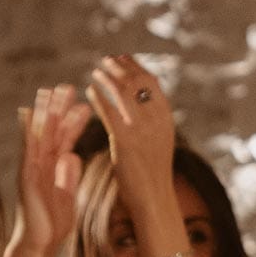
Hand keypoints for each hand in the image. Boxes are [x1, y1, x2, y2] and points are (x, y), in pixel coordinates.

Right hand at [12, 84, 92, 254]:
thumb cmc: (51, 222)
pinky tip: (29, 114)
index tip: (84, 103)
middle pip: (51, 130)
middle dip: (58, 108)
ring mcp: (32, 168)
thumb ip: (68, 176)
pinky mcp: (27, 176)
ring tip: (50, 91)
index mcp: (53, 168)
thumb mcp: (67, 195)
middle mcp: (40, 164)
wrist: (38, 244)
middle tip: (67, 86)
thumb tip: (73, 156)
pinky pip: (28, 150)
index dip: (73, 121)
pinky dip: (28, 131)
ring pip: (39, 134)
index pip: (65, 139)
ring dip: (44, 112)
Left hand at [87, 55, 175, 215]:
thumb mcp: (161, 139)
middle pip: (137, 81)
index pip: (152, 81)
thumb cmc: (155, 172)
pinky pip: (108, 111)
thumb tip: (144, 102)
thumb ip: (153, 120)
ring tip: (96, 71)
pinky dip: (98, 98)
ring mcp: (142, 129)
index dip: (136, 66)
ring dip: (107, 78)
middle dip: (121, 67)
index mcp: (166, 117)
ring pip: (122, 92)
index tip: (123, 58)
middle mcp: (156, 119)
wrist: (155, 198)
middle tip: (106, 60)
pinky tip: (89, 92)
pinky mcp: (125, 140)